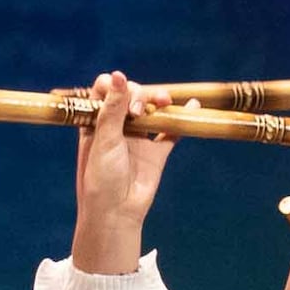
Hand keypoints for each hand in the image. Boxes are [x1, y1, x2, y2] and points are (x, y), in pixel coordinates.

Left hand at [71, 73, 171, 271]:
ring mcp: (138, 139)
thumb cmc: (100, 178)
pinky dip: (182, 118)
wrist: (116, 214)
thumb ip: (113, 109)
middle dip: (140, 94)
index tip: (121, 94)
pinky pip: (171, 131)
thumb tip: (118, 75)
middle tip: (139, 109)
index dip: (115, 86)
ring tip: (166, 101)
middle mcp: (117, 127)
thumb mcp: (103, 140)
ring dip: (160, 101)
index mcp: (96, 123)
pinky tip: (192, 106)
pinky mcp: (156, 153)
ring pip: (153, 110)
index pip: (105, 91)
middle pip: (132, 96)